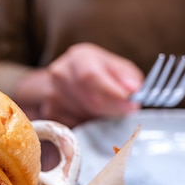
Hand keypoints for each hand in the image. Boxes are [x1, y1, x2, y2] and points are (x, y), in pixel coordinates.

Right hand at [14, 43, 143, 126]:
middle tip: (125, 113)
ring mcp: (51, 96)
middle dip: (112, 110)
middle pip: (88, 100)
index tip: (130, 106)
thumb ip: (127, 76)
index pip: (90, 77)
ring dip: (100, 119)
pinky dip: (88, 127)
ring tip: (105, 112)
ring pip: (84, 117)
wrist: (64, 82)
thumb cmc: (96, 74)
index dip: (112, 94)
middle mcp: (59, 74)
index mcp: (78, 57)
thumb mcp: (115, 68)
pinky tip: (91, 117)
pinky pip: (75, 127)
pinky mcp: (50, 115)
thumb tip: (133, 90)